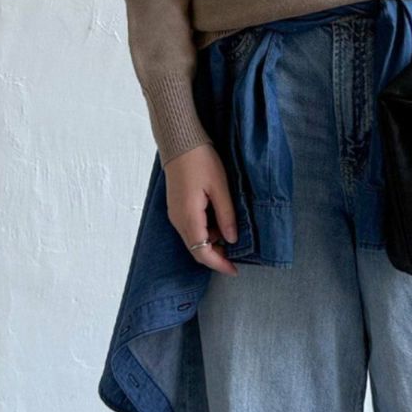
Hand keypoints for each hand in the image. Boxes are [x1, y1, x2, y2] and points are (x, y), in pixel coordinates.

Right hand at [163, 144, 239, 275]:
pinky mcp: (176, 207)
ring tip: (231, 234)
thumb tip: (232, 239)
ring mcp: (175, 214)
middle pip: (196, 250)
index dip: (219, 264)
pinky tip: (219, 223)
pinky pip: (190, 228)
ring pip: (193, 240)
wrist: (179, 141)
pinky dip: (205, 232)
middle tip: (236, 256)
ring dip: (211, 243)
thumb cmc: (201, 160)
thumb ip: (226, 216)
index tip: (235, 270)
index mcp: (189, 217)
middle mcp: (178, 220)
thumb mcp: (220, 187)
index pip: (202, 252)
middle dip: (216, 256)